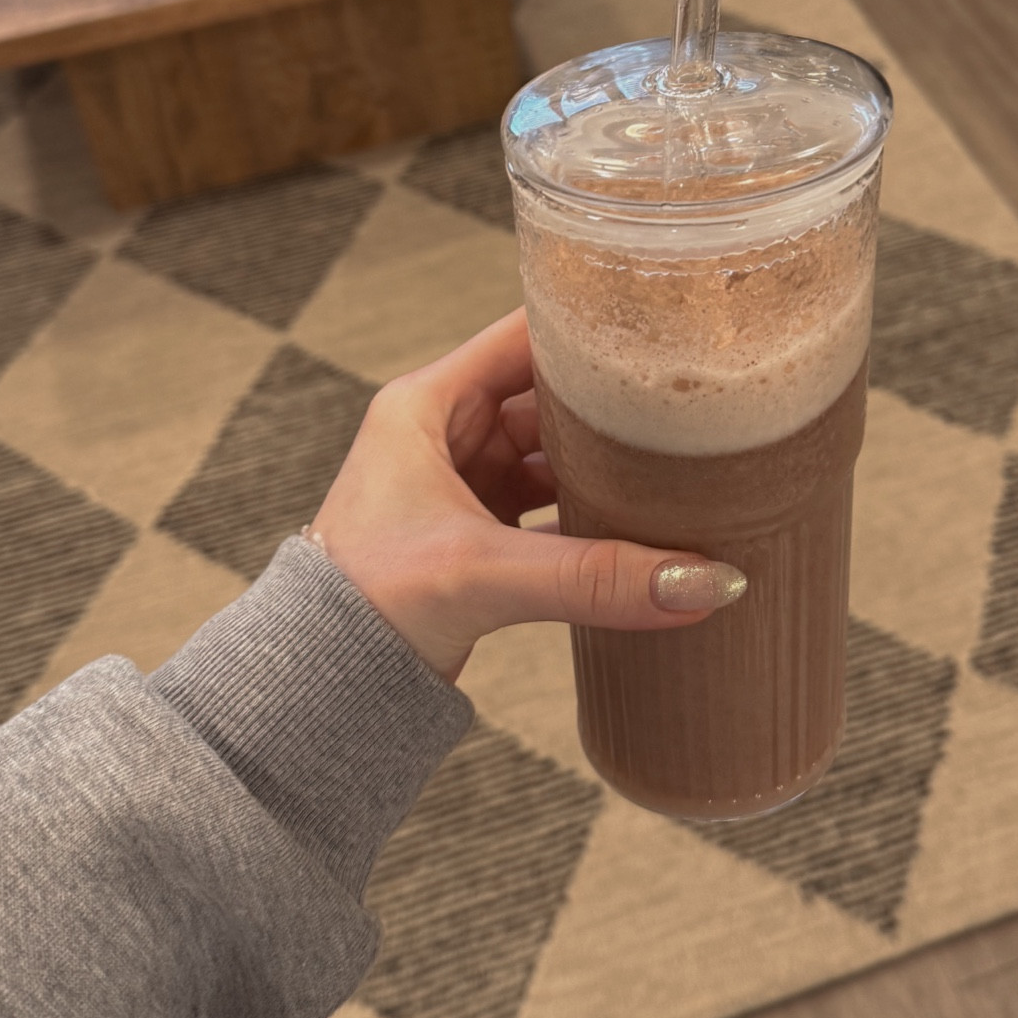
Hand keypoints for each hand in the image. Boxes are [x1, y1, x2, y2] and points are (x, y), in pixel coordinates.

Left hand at [309, 308, 745, 682]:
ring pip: (555, 456)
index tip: (659, 327)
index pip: (524, 335)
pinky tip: (642, 527)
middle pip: (550, 396)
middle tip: (690, 402)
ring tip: (680, 464)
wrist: (315, 690)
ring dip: (607, 466)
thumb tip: (702, 581)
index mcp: (426, 405)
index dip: (588, 327)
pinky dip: (592, 514)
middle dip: (612, 405)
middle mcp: (444, 434)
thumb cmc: (359, 607)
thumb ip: (592, 576)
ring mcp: (463, 486)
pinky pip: (551, 507)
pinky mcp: (477, 539)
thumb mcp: (481, 574)